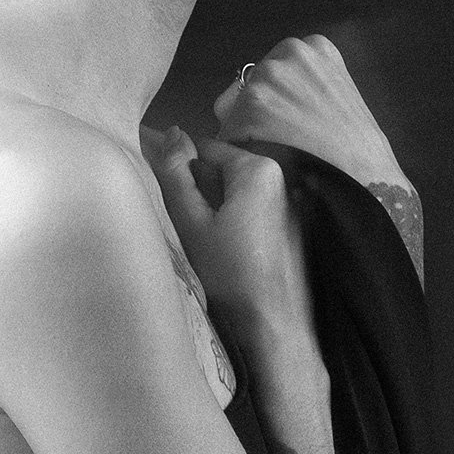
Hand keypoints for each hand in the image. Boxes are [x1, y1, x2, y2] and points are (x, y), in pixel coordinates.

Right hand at [144, 127, 314, 343]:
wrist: (272, 322)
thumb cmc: (228, 271)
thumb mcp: (191, 221)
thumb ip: (176, 174)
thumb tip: (169, 131)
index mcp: (256, 167)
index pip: (203, 149)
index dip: (178, 170)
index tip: (165, 197)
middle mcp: (278, 175)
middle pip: (220, 169)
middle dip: (198, 190)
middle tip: (184, 224)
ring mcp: (287, 200)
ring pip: (233, 191)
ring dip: (213, 207)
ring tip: (201, 240)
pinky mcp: (288, 224)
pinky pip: (249, 209)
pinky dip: (231, 222)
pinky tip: (223, 251)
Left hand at [215, 34, 408, 191]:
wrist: (368, 182)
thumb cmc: (359, 153)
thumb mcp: (341, 100)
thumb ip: (306, 89)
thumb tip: (263, 100)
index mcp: (315, 48)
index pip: (274, 70)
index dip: (278, 103)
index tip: (290, 124)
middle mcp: (288, 53)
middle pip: (249, 87)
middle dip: (257, 117)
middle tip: (281, 146)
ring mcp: (267, 78)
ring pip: (232, 111)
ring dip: (244, 136)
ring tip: (275, 160)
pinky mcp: (250, 108)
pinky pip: (225, 135)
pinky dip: (235, 155)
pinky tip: (263, 169)